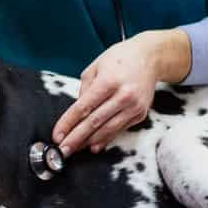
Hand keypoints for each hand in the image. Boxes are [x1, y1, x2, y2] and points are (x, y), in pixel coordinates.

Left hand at [51, 29, 190, 154]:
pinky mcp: (140, 114)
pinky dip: (105, 139)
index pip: (83, 107)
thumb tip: (77, 113)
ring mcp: (134, 106)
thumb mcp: (95, 67)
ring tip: (74, 150)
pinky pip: (119, 129)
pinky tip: (94, 146)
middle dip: (76, 138)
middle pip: (94, 122)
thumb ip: (84, 90)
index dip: (68, 123)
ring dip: (89, 142)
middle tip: (62, 150)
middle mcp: (123, 95)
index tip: (57, 135)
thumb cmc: (119, 59)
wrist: (149, 57)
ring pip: (107, 129)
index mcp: (108, 81)